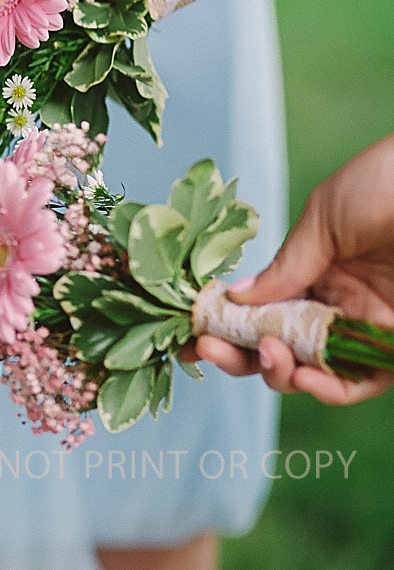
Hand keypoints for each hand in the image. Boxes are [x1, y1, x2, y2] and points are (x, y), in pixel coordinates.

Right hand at [194, 133, 393, 403]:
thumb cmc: (388, 182)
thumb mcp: (324, 217)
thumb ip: (285, 266)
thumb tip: (233, 301)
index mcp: (315, 270)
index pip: (261, 311)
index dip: (227, 326)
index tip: (194, 333)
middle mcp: (339, 304)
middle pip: (280, 347)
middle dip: (242, 355)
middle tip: (212, 349)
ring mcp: (368, 326)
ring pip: (314, 371)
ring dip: (281, 374)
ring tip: (267, 356)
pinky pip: (360, 381)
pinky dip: (329, 388)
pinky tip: (305, 377)